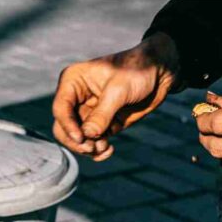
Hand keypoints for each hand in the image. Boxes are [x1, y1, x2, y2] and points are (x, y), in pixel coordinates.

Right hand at [52, 32, 179, 160]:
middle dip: (76, 141)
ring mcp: (88, 113)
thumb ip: (102, 114)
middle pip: (63, 128)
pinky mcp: (101, 125)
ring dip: (89, 148)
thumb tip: (87, 136)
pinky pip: (92, 143)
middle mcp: (76, 98)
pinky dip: (97, 151)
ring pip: (77, 139)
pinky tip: (108, 150)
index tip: (81, 139)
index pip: (60, 108)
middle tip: (91, 148)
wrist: (160, 73)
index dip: (67, 126)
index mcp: (73, 81)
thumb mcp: (119, 90)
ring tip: (105, 147)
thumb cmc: (138, 69)